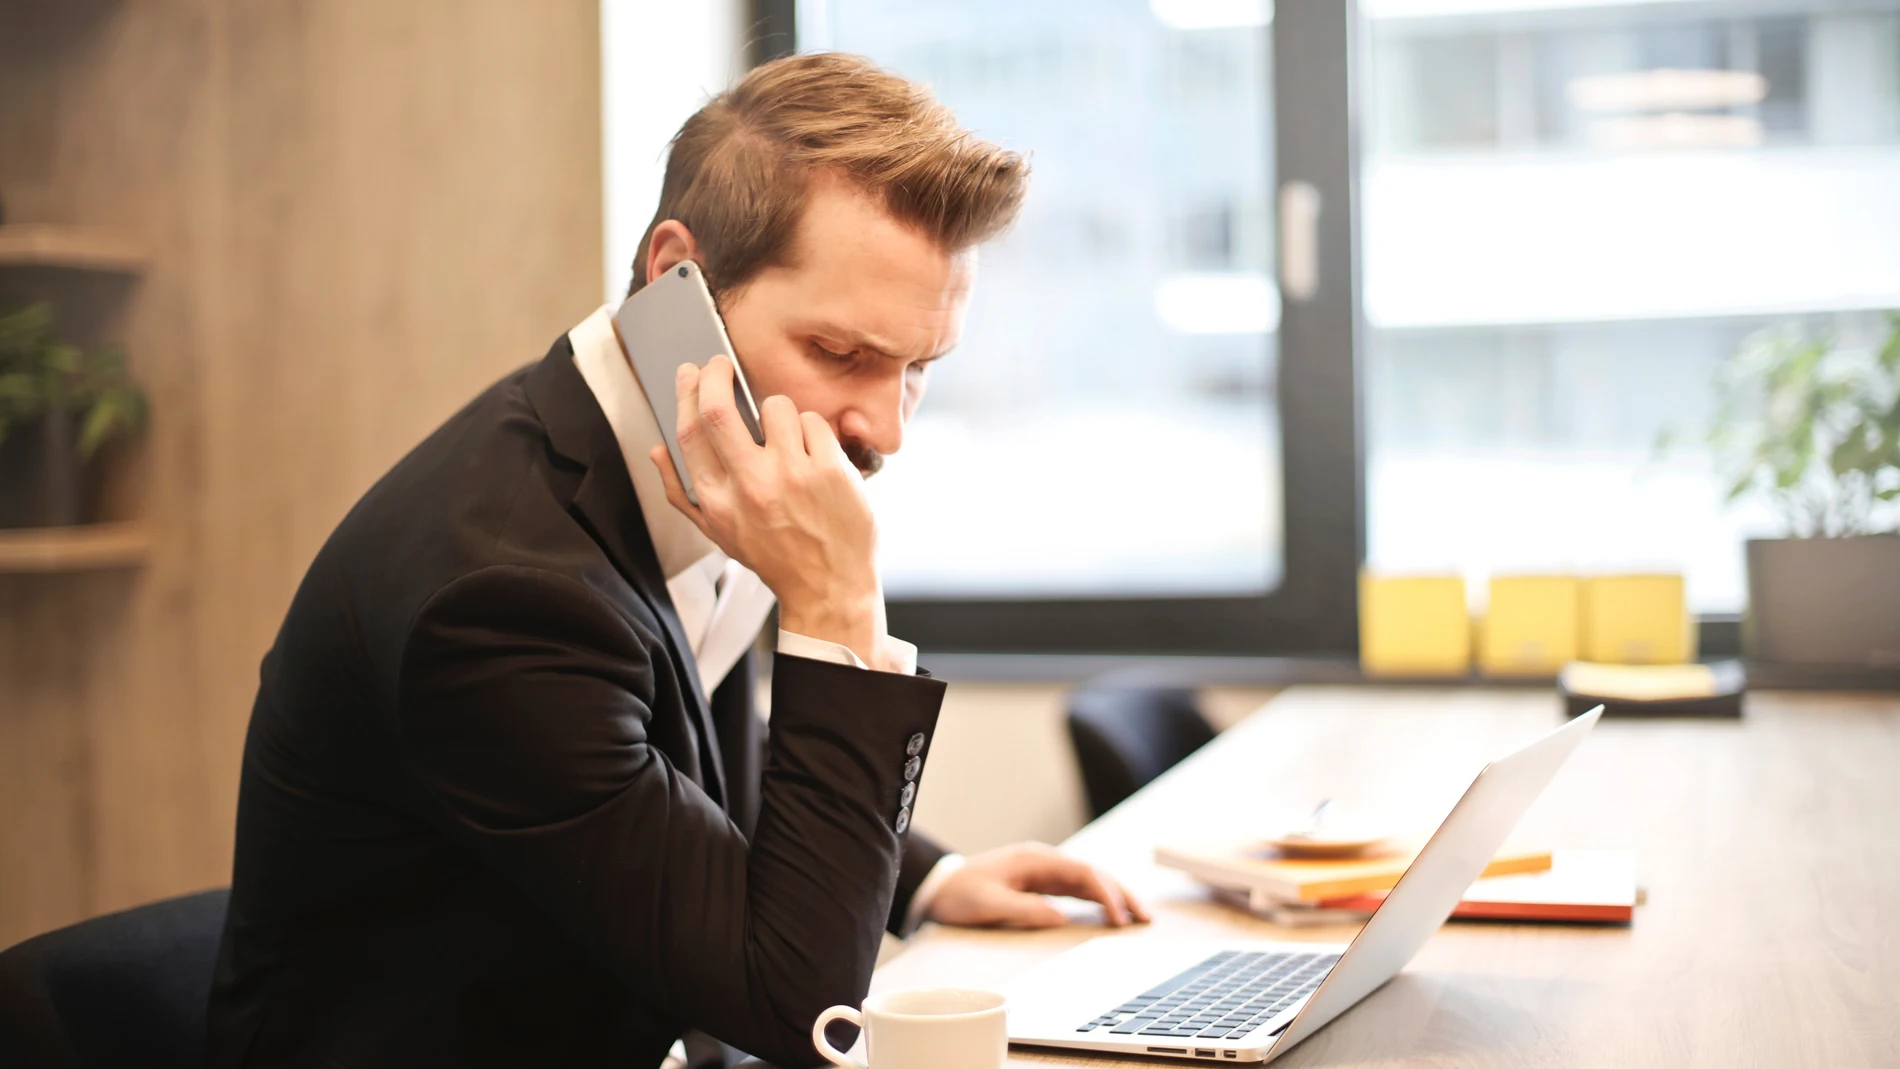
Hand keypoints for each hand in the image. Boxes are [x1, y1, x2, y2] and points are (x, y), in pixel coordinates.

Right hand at [652, 357, 886, 666]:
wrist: (828, 588)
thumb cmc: (774, 558)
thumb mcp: (718, 533)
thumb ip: (682, 492)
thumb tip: (656, 450)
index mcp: (717, 502)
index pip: (689, 433)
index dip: (686, 393)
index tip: (691, 372)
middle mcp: (749, 487)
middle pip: (718, 409)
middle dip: (716, 374)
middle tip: (721, 363)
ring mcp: (792, 476)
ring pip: (776, 407)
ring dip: (778, 412)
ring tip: (786, 437)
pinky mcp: (829, 470)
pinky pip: (813, 421)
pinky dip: (812, 430)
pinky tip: (814, 455)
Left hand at [926, 843, 1150, 928]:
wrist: (938, 887)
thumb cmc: (960, 893)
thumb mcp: (988, 904)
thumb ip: (1025, 909)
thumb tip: (1061, 917)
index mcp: (1035, 860)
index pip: (1083, 872)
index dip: (1105, 894)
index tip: (1119, 917)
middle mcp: (1044, 862)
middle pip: (1093, 874)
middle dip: (1121, 894)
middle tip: (1145, 917)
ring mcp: (1044, 872)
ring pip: (1089, 881)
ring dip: (1114, 897)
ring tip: (1138, 917)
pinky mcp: (1041, 884)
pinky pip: (1076, 890)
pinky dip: (1097, 901)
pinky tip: (1111, 914)